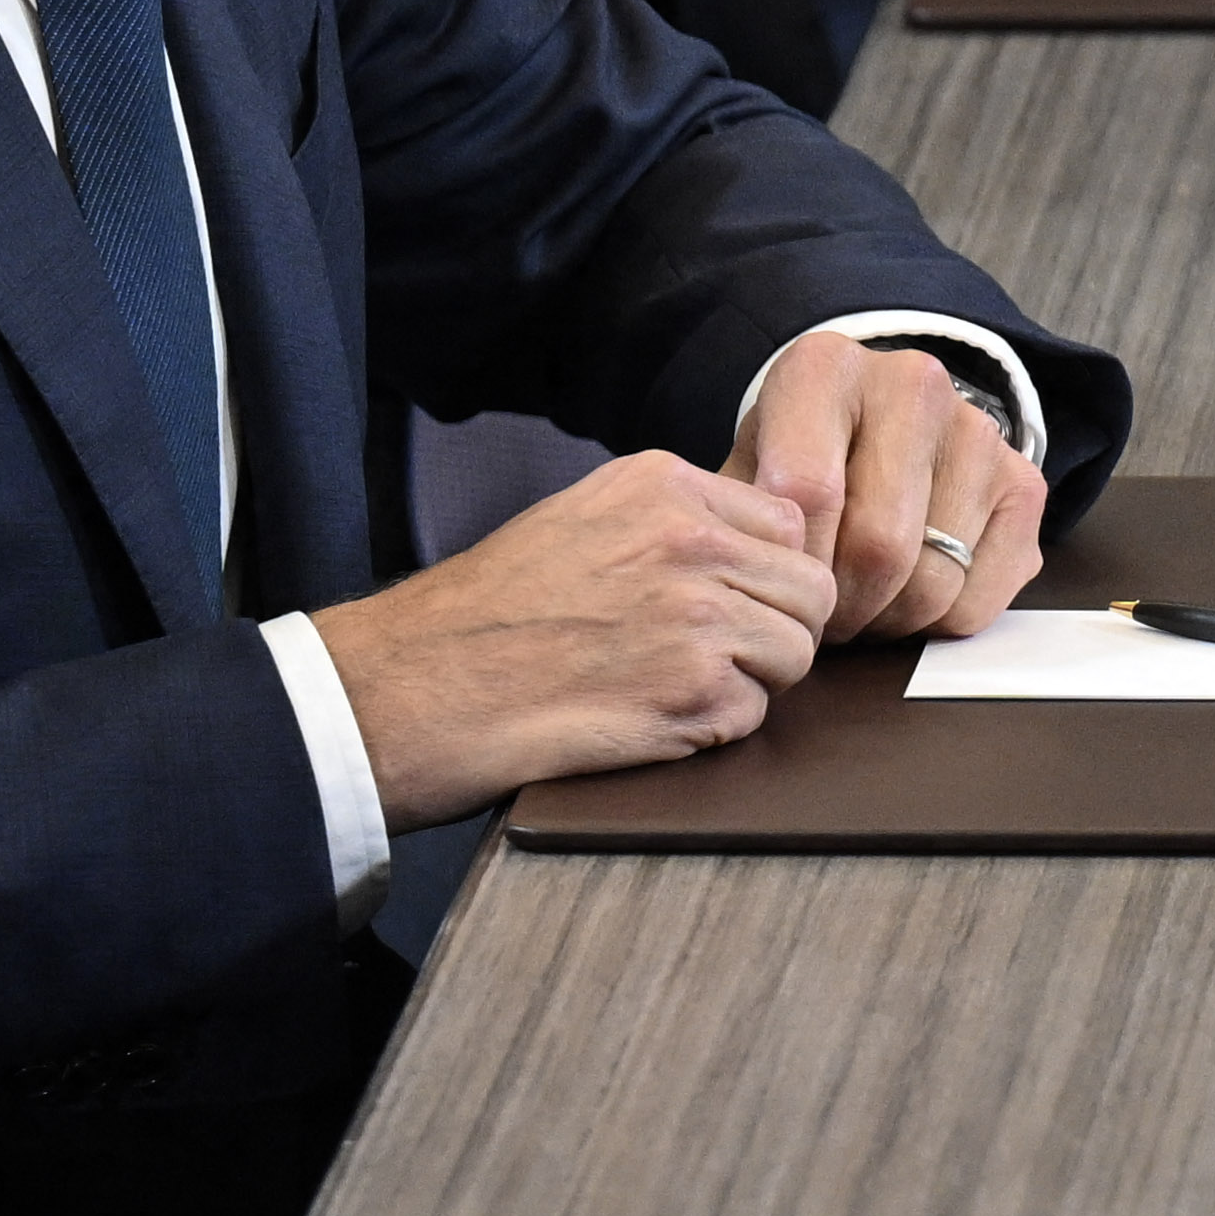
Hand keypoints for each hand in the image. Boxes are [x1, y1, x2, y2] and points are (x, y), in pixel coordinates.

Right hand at [309, 451, 848, 822]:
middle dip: (774, 631)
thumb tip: (757, 545)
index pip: (790, 523)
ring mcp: (695, 616)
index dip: (768, 575)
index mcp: (663, 486)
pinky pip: (754, 714)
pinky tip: (648, 720)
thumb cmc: (481, 617)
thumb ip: (670, 519)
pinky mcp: (691, 692)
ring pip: (795, 653)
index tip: (735, 603)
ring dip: (750, 682)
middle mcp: (689, 541)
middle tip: (716, 658)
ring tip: (674, 688)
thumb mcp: (578, 518)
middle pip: (807, 590)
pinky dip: (712, 730)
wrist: (406, 691)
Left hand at [729, 333, 1048, 644]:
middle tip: (820, 617)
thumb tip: (756, 583)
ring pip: (932, 581)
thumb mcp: (745, 470)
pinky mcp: (1023, 482)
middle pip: (879, 544)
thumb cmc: (796, 457)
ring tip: (859, 608)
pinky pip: (980, 599)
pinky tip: (907, 598)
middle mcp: (913, 384)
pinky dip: (937, 627)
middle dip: (840, 608)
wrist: (876, 421)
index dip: (791, 567)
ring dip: (887, 622)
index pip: (809, 494)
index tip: (779, 590)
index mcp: (825, 369)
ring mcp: (978, 431)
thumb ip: (740, 519)